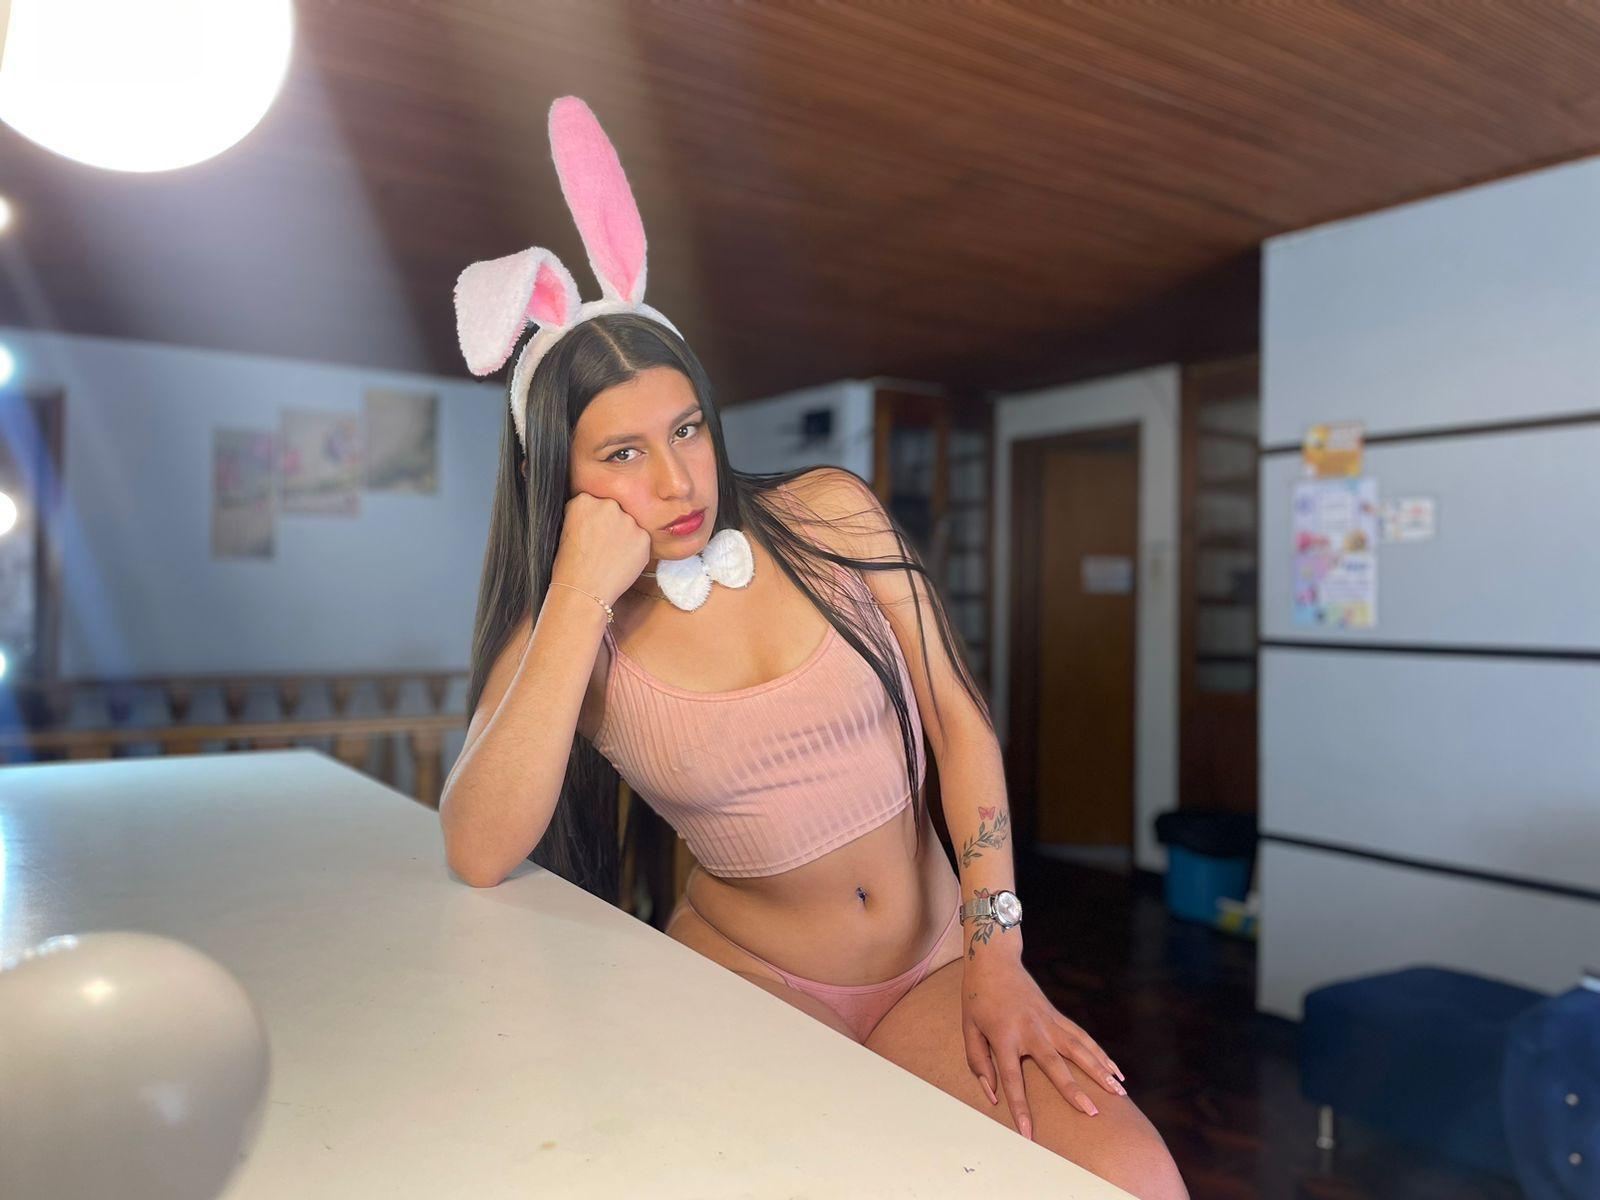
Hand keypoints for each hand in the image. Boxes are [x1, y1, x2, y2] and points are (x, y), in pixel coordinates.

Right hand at [551, 492, 652, 605]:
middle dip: (610, 524)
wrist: (582, 591)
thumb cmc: (568, 566)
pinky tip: (621, 563)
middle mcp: (608, 505)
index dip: (593, 520)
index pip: (594, 503)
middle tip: (602, 546)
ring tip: (611, 557)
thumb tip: (596, 516)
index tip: (590, 533)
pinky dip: (635, 550)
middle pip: (614, 510)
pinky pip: (641, 540)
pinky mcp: (643, 537)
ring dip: (624, 536)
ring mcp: (628, 521)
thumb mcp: (565, 530)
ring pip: (629, 524)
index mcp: (584, 501)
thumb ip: (583, 516)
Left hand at [962, 958, 1126, 1140]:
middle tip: (1092, 1112)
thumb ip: (978, 1063)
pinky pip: (1083, 1038)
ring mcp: (1048, 1022)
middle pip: (1055, 1065)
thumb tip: (991, 1095)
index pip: (1012, 1079)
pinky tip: (1117, 1071)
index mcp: (1004, 1036)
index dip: (1019, 1108)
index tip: (1028, 1134)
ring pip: (1079, 1049)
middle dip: (1074, 1090)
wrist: (995, 961)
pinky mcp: (1058, 1016)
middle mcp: (1030, 1030)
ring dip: (1100, 1071)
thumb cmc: (978, 999)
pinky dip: (1101, 1054)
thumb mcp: (968, 1029)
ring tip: (1119, 1093)